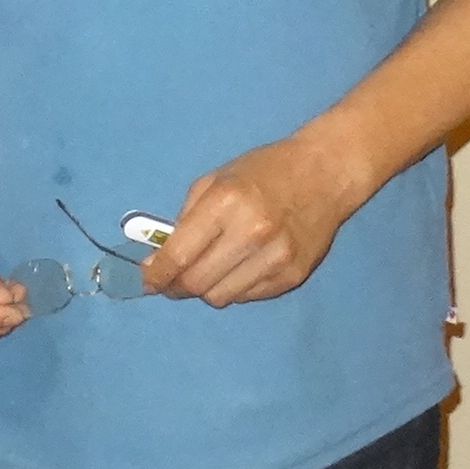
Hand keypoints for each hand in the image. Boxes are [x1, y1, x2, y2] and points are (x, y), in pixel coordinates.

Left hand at [142, 124, 374, 307]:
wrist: (325, 174)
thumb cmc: (264, 171)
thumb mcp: (215, 180)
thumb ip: (184, 220)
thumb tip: (157, 260)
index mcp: (225, 204)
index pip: (179, 256)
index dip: (154, 275)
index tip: (144, 281)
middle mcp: (251, 234)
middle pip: (196, 284)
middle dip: (175, 287)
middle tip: (171, 280)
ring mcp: (275, 259)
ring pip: (220, 297)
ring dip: (205, 289)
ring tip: (209, 270)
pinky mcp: (292, 276)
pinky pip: (247, 297)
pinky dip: (234, 288)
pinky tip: (238, 268)